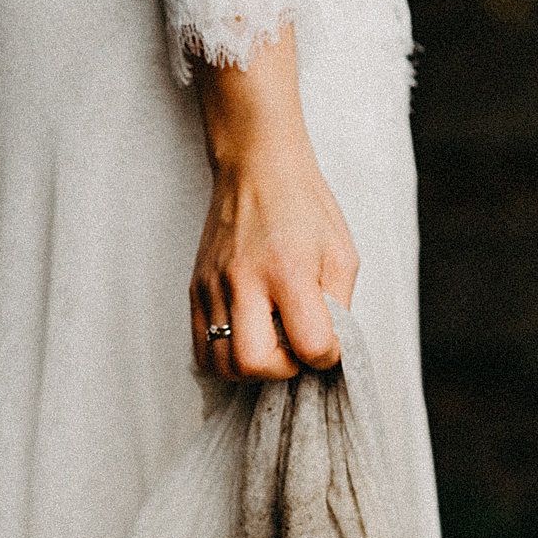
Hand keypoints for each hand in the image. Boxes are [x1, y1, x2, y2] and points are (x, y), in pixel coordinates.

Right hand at [190, 28, 358, 380]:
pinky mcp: (195, 289)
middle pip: (254, 364)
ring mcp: (213, 286)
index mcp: (289, 270)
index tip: (328, 340)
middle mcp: (244, 281)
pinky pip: (200, 348)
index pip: (310, 344)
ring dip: (251, 368)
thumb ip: (339, 306)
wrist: (256, 167)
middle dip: (283, 370)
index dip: (327, 355)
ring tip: (270, 343)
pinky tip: (247, 337)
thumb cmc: (305, 208)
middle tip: (295, 348)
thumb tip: (327, 350)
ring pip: (221, 363)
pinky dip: (225, 356)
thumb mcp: (342, 253)